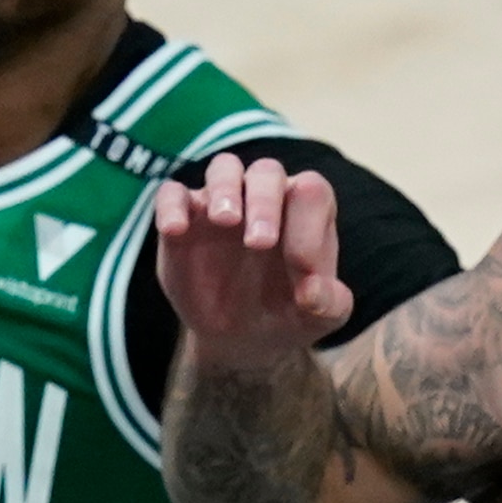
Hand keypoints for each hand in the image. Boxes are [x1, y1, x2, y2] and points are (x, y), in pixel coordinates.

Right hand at [152, 157, 350, 361]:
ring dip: (225, 189)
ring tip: (224, 221)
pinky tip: (175, 231)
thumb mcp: (321, 319)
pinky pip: (172, 194)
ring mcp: (223, 204)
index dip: (308, 227)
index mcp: (305, 210)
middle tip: (260, 243)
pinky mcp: (185, 219)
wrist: (243, 335)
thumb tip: (313, 291)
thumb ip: (330, 304)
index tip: (303, 274)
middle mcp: (265, 197)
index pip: (310, 193)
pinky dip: (171, 205)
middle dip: (264, 203)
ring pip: (223, 168)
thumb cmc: (288, 313)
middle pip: (266, 172)